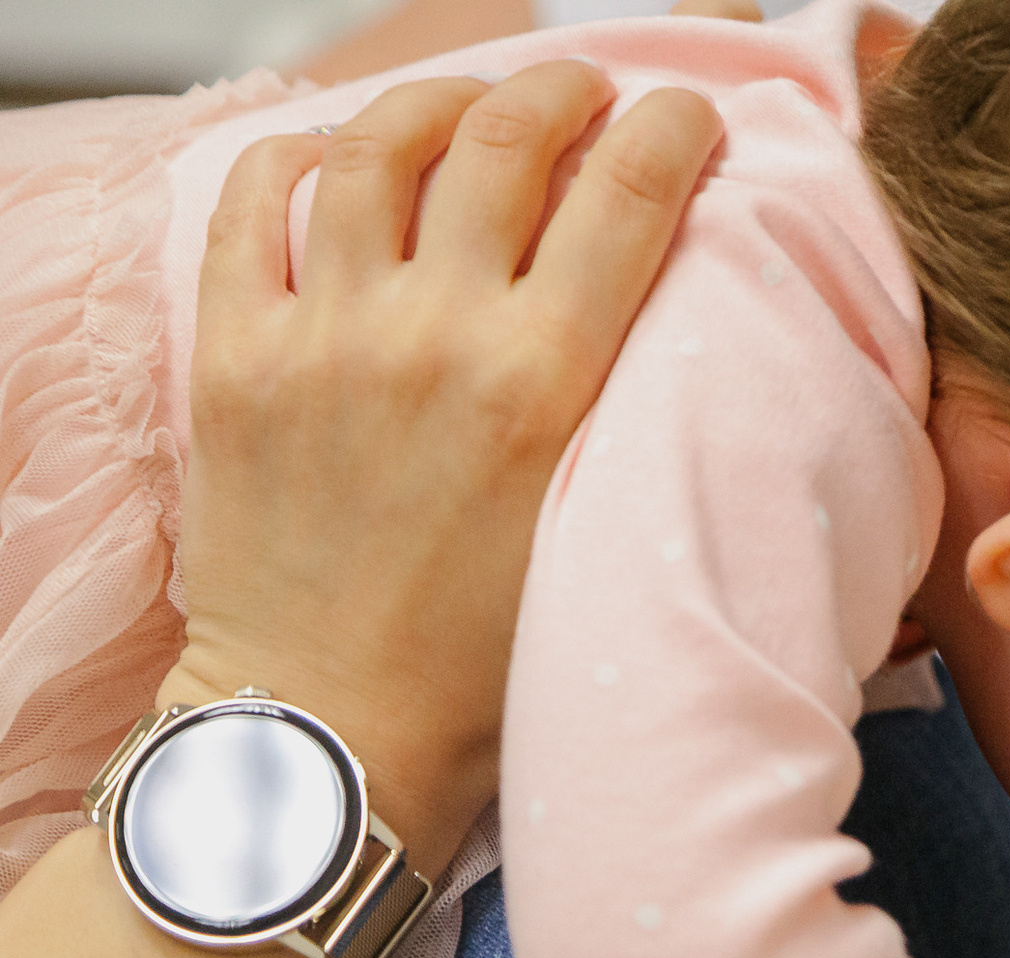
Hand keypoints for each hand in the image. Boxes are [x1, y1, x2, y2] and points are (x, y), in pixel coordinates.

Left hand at [168, 64, 722, 874]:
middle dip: (562, 89)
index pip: (627, 194)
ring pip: (380, 145)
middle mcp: (435, 338)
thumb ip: (637, 418)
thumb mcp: (603, 528)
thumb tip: (685, 330)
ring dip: (439, 100)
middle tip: (587, 93)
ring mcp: (324, 337)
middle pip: (505, 137)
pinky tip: (340, 163)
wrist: (334, 731)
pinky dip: (303, 158)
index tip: (686, 117)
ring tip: (469, 106)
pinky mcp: (238, 357)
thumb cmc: (485, 669)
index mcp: (544, 387)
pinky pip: (257, 205)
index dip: (670, 129)